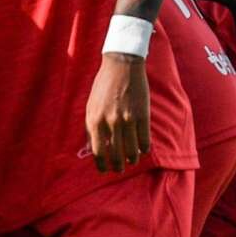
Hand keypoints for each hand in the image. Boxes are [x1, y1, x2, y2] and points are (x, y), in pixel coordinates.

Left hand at [85, 53, 149, 171]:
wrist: (121, 66)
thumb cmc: (103, 86)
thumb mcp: (90, 106)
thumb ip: (91, 127)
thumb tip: (92, 148)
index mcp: (95, 120)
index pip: (98, 151)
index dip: (102, 164)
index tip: (105, 170)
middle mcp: (110, 122)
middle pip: (115, 154)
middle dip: (118, 165)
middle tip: (120, 169)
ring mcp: (127, 119)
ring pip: (131, 150)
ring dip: (132, 159)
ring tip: (132, 161)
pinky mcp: (142, 115)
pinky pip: (144, 140)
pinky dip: (144, 148)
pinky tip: (143, 150)